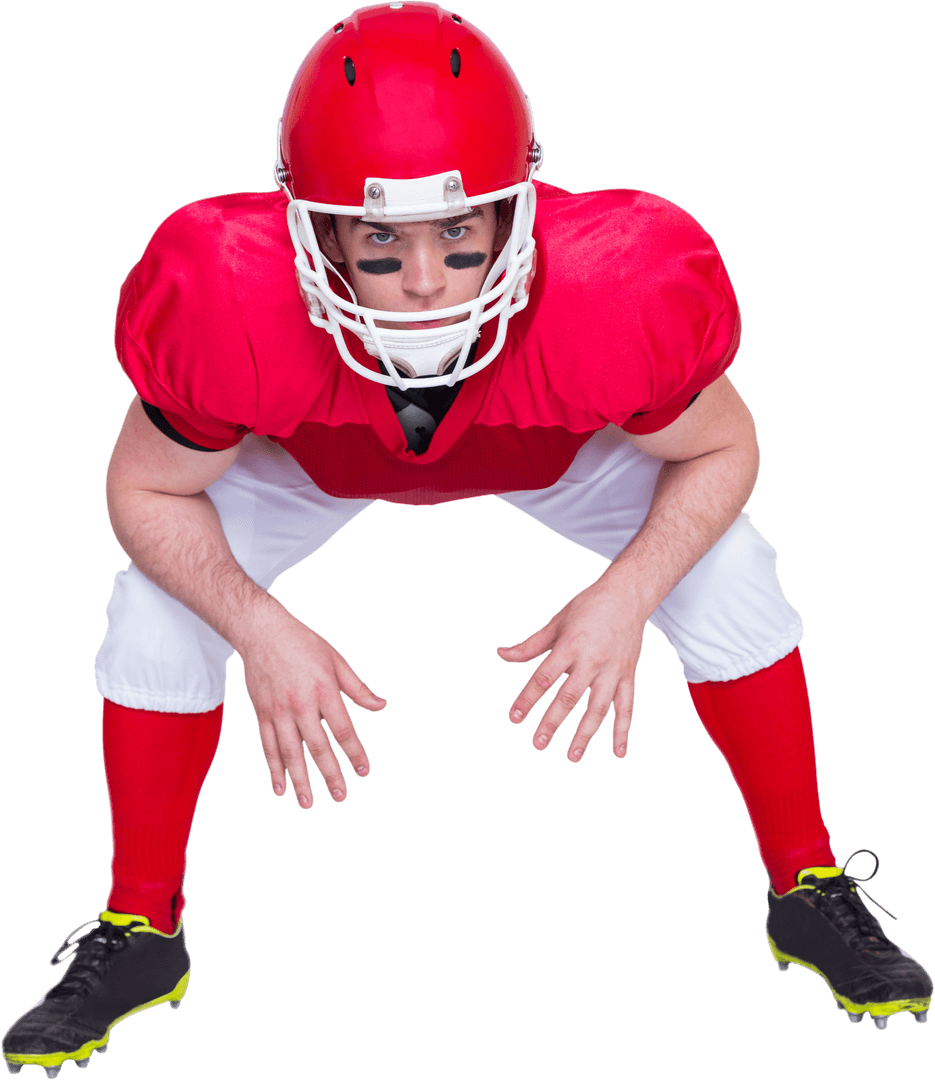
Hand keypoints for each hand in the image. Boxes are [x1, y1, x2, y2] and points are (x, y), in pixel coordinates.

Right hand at [239, 604, 386, 807]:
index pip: (343, 730)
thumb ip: (358, 688)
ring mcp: (279, 711)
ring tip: (308, 803)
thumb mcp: (337, 660)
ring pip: (290, 753)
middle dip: (330, 774)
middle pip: (318, 747)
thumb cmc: (304, 644)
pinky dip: (274, 769)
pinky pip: (268, 747)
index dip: (355, 753)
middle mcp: (301, 705)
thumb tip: (381, 706)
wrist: (262, 632)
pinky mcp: (262, 714)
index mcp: (324, 690)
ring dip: (300, 780)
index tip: (364, 770)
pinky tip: (280, 788)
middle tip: (341, 796)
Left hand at [496, 575, 647, 760]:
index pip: (544, 677)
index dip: (528, 698)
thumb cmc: (588, 606)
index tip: (514, 718)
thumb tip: (502, 655)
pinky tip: (618, 753)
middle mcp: (592, 660)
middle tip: (537, 744)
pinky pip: (626, 707)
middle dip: (552, 722)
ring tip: (572, 756)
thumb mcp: (557, 621)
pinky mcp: (628, 676)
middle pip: (569, 696)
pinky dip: (623, 731)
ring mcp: (613, 670)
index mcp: (570, 645)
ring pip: (598, 708)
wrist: (628, 595)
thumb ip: (531, 645)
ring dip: (585, 734)